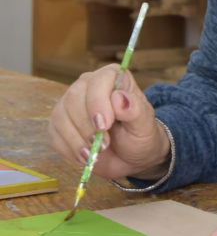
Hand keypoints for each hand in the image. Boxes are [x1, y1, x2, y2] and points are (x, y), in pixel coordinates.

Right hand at [47, 65, 169, 181]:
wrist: (130, 157)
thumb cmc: (140, 136)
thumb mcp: (144, 125)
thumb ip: (135, 110)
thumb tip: (119, 98)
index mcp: (112, 78)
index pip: (99, 79)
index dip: (97, 102)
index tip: (104, 126)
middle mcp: (88, 86)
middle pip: (74, 97)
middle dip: (86, 126)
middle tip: (103, 145)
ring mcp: (71, 104)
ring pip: (60, 116)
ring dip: (76, 140)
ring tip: (94, 154)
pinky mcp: (60, 124)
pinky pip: (53, 134)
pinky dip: (67, 150)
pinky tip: (84, 157)